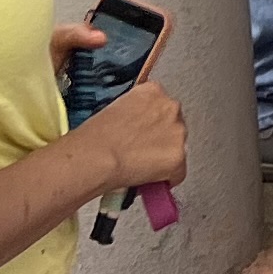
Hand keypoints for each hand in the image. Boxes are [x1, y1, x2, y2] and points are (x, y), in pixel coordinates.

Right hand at [86, 75, 187, 191]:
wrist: (94, 157)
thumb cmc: (94, 138)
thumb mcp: (114, 111)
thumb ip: (133, 114)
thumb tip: (135, 129)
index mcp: (153, 91)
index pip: (161, 107)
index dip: (151, 125)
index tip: (143, 134)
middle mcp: (170, 107)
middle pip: (172, 126)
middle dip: (160, 139)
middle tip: (140, 153)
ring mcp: (177, 131)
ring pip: (177, 148)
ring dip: (163, 157)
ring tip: (140, 167)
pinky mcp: (178, 156)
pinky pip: (177, 173)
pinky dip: (166, 179)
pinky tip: (148, 182)